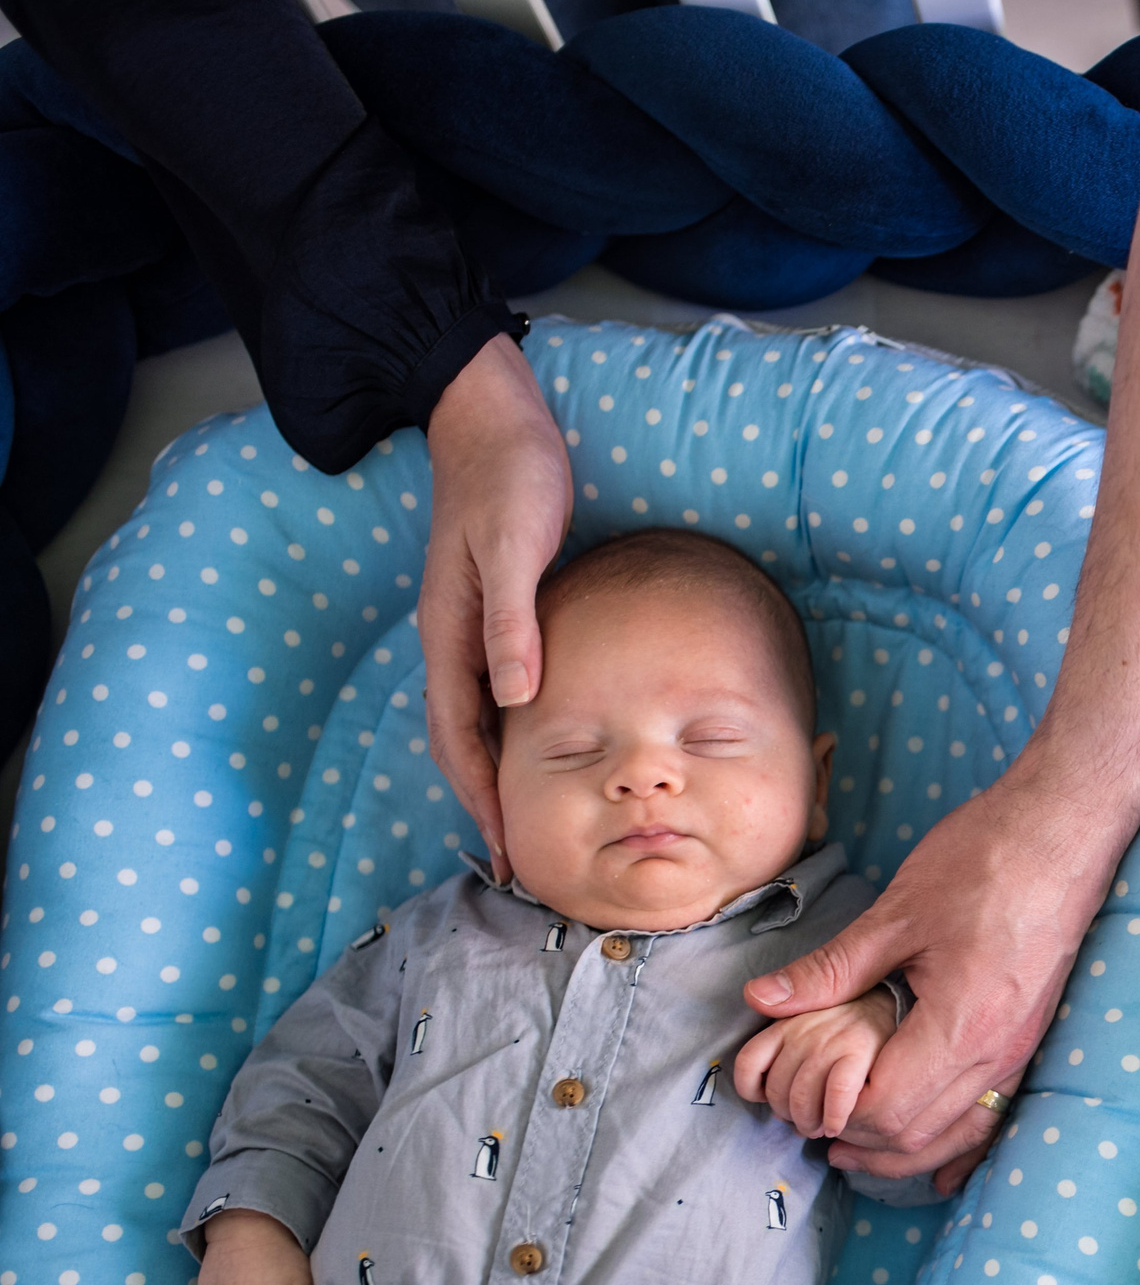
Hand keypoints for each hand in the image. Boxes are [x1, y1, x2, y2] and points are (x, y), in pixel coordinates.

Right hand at [419, 333, 572, 883]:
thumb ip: (513, 620)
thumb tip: (515, 695)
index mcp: (451, 634)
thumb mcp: (517, 545)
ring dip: (497, 775)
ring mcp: (473, 628)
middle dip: (485, 804)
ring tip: (528, 823)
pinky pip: (496, 691)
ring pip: (477, 721)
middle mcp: (454, 640)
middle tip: (521, 863)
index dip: (481, 797)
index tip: (507, 848)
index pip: (458, 738)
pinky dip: (512, 733)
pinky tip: (543, 750)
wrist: (493, 420)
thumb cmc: (509, 477)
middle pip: (461, 742)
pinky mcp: (497, 613)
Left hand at [744, 755, 1125, 1162]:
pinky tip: (936, 1165)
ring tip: (854, 1148)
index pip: (886, 1106)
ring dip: (904, 1150)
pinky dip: (956, 1143)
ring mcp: (1020, 1050)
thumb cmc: (985, 861)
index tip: (800, 1098)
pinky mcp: (1029, 1039)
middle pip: (918, 1132)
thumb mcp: (897, 913)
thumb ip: (831, 969)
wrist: (1064, 832)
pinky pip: (991, 1115)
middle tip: (811, 1125)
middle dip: (861, 1139)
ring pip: (957, 1134)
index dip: (836, 1113)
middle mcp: (997, 1053)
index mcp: (960, 1024)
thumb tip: (762, 1001)